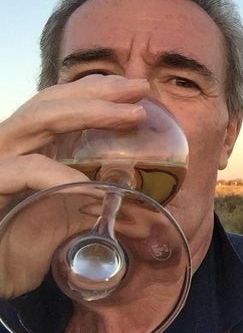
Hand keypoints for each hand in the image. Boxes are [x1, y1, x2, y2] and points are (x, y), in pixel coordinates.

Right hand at [0, 75, 149, 297]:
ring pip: (37, 120)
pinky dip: (62, 174)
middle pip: (51, 101)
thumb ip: (98, 198)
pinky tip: (96, 186)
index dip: (96, 90)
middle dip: (99, 91)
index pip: (60, 103)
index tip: (136, 89)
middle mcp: (11, 146)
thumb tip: (141, 194)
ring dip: (89, 112)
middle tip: (140, 88)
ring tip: (133, 116)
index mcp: (29, 146)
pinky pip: (27, 170)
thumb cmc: (26, 244)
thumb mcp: (71, 215)